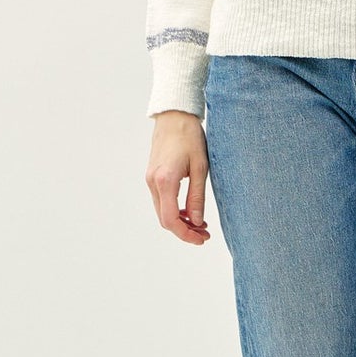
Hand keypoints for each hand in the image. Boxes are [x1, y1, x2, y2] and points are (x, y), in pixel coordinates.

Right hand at [145, 110, 212, 243]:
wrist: (174, 116)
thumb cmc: (190, 137)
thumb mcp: (200, 168)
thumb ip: (197, 197)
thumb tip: (197, 222)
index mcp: (165, 181)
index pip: (171, 219)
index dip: (186, 234)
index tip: (201, 239)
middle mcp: (153, 183)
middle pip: (165, 219)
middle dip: (184, 231)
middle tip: (205, 234)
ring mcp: (150, 180)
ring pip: (162, 212)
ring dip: (180, 221)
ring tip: (201, 224)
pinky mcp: (152, 176)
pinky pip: (161, 201)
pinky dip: (175, 210)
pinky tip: (190, 210)